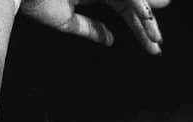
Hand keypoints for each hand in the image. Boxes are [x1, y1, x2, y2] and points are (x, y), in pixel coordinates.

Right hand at [19, 0, 167, 53]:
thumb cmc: (32, 2)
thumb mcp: (66, 20)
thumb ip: (89, 28)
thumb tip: (110, 40)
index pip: (123, 8)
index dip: (139, 26)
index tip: (153, 45)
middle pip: (130, 1)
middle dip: (148, 21)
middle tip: (159, 40)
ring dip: (145, 15)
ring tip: (155, 35)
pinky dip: (136, 2)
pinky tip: (146, 15)